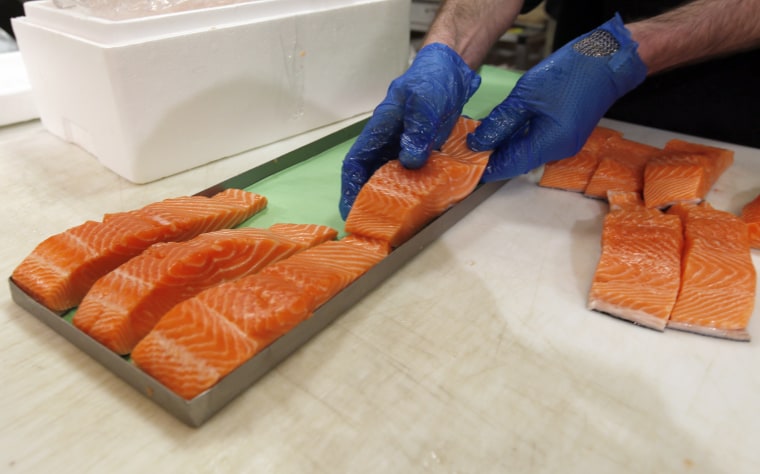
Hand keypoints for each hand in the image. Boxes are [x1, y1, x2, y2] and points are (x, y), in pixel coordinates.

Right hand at [339, 43, 480, 218]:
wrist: (453, 68)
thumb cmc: (432, 78)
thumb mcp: (425, 100)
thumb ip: (417, 129)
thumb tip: (409, 161)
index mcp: (379, 129)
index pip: (356, 163)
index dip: (350, 188)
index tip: (351, 211)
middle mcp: (389, 142)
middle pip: (372, 176)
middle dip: (370, 202)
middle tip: (377, 227)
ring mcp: (407, 147)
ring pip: (393, 179)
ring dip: (394, 200)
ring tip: (400, 224)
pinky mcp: (424, 150)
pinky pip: (416, 175)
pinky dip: (417, 191)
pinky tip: (426, 205)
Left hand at [468, 13, 647, 180]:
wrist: (607, 62)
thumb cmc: (570, 73)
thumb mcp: (525, 96)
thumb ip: (500, 122)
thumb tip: (479, 143)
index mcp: (550, 144)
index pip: (510, 166)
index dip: (486, 167)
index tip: (466, 165)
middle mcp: (559, 151)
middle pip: (518, 162)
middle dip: (494, 156)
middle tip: (469, 147)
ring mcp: (565, 145)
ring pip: (527, 153)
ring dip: (506, 147)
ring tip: (484, 137)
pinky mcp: (567, 137)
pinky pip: (538, 144)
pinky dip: (520, 139)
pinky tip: (506, 129)